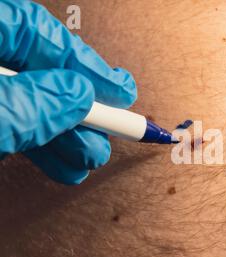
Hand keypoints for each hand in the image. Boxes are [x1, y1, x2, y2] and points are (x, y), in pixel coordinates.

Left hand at [0, 0, 136, 183]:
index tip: (121, 91)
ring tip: (90, 158)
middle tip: (111, 133)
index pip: (38, 32)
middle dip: (83, 110)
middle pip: (43, 74)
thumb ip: (30, 103)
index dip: (86, 62)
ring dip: (70, 137)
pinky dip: (45, 151)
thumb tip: (79, 96)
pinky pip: (18, 130)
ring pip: (35, 107)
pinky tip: (65, 167)